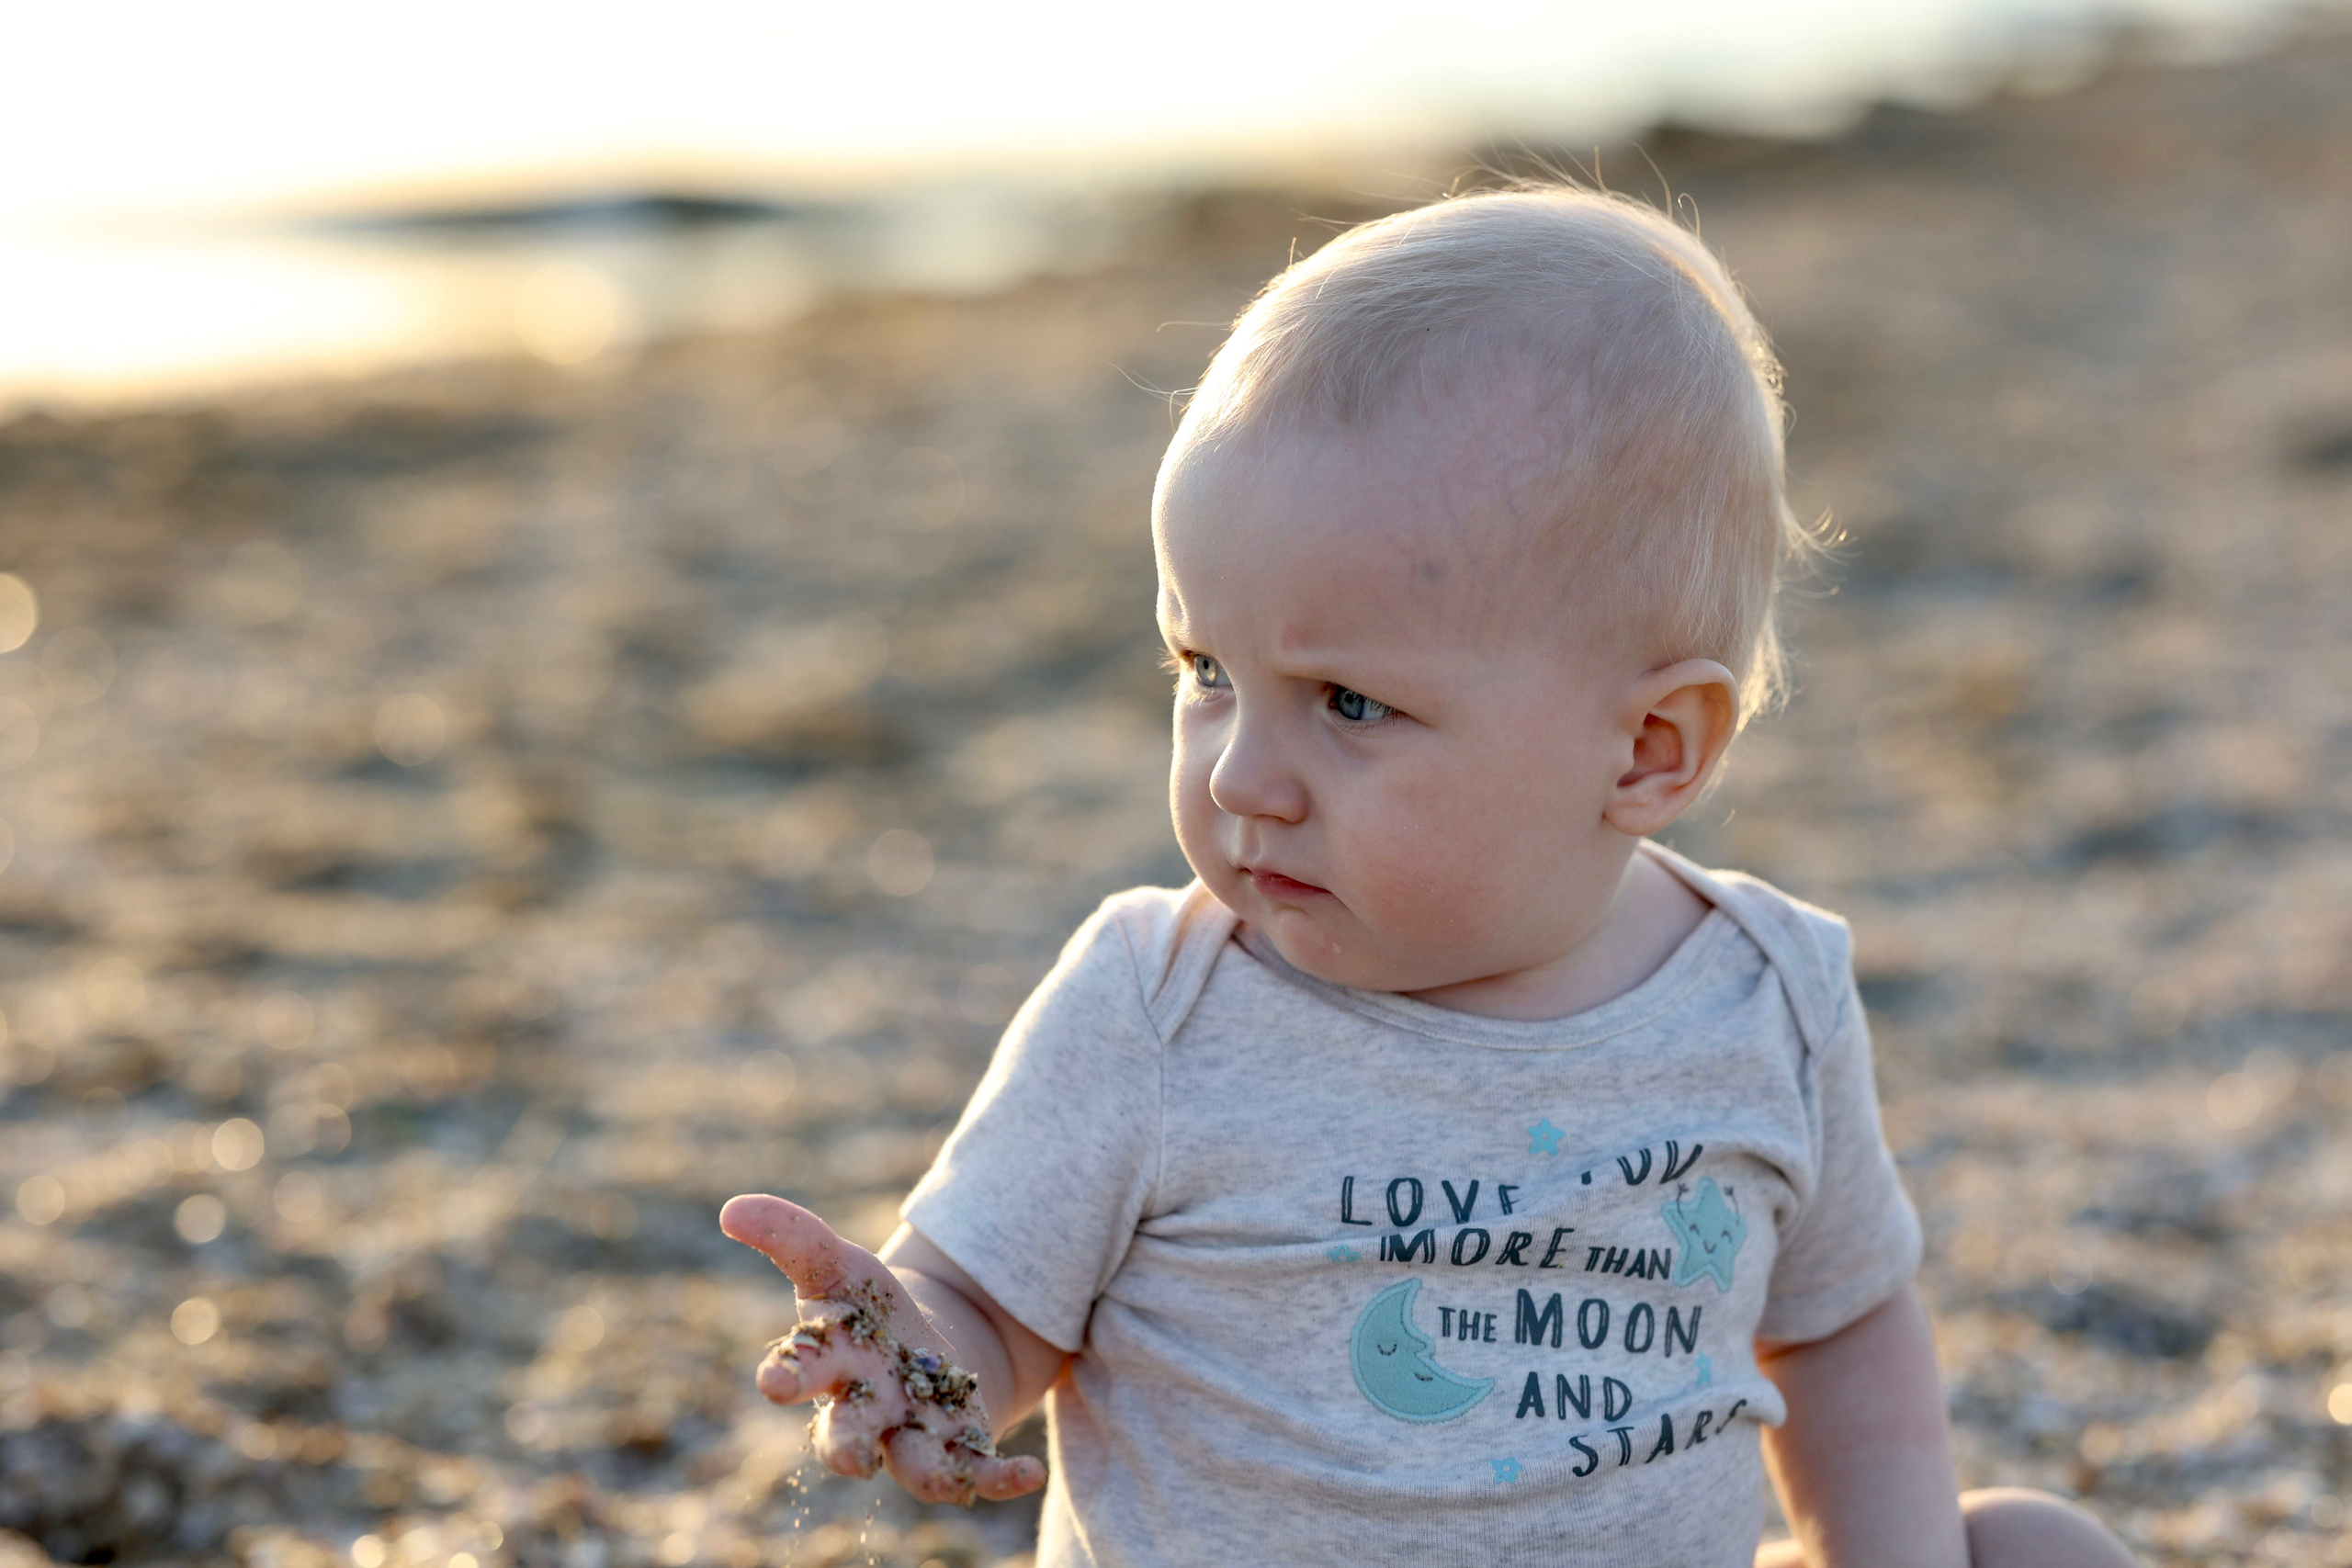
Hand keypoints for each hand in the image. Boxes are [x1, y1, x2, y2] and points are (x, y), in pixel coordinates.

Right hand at [720, 1194, 1045, 1503]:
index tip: (772, 1382)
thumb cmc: (865, 1312)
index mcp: (830, 1361)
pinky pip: (976, 1470)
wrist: (919, 1354)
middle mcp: (864, 1409)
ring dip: (927, 1474)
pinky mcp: (958, 1449)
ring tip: (948, 1484)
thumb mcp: (836, 1263)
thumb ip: (790, 1236)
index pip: (800, 1369)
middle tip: (850, 1461)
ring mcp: (911, 1435)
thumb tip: (732, 1208)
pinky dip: (1000, 1478)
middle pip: (846, 1434)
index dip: (786, 1375)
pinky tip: (1029, 1474)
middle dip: (845, 1447)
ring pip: (912, 1465)